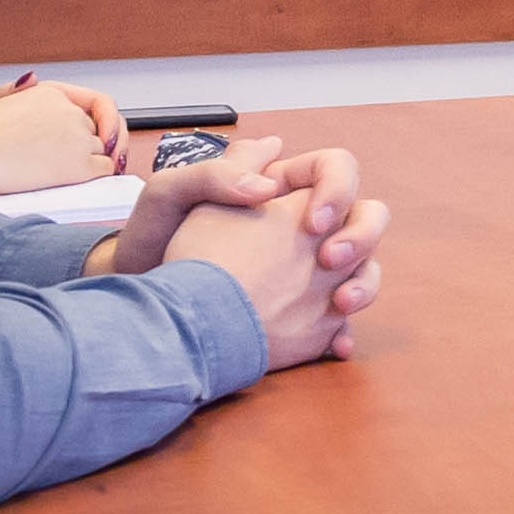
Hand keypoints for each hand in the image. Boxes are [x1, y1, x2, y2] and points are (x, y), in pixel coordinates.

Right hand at [0, 72, 135, 173]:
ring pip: (103, 150)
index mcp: (51, 92)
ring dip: (98, 160)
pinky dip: (103, 174)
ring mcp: (75, 138)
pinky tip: (91, 180)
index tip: (107, 134)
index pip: (98, 103)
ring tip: (85, 171)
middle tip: (106, 157)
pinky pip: (105, 169)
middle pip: (98, 130)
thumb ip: (18, 92)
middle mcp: (68, 111)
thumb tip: (30, 78)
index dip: (107, 119)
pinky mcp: (76, 165)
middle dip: (99, 143)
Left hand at [104, 146, 385, 365]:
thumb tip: (271, 182)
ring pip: (364, 267)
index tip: (311, 222)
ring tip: (341, 306)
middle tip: (329, 260)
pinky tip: (336, 345)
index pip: (336, 168)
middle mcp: (301, 228)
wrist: (147, 301)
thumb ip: (218, 173)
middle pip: (366, 215)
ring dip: (365, 284)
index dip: (337, 189)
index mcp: (278, 188)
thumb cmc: (153, 240)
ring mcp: (308, 271)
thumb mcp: (172, 194)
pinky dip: (345, 333)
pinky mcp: (305, 312)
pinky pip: (341, 321)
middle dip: (362, 236)